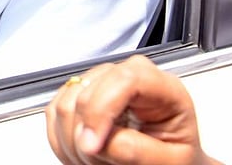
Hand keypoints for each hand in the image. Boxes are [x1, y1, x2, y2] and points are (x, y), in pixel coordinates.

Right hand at [46, 55, 219, 164]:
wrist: (169, 163)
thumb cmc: (176, 160)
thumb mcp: (169, 161)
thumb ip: (135, 150)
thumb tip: (93, 140)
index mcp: (164, 88)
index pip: (125, 79)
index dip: (101, 110)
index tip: (92, 145)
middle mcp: (130, 76)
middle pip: (87, 93)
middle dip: (86, 137)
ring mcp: (102, 81)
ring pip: (66, 103)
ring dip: (72, 141)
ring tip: (97, 160)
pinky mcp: (81, 92)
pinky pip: (54, 112)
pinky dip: (62, 139)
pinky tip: (84, 151)